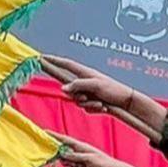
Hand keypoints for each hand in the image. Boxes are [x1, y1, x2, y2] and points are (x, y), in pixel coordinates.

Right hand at [44, 55, 167, 125]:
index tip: (41, 58)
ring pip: (76, 100)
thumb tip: (62, 89)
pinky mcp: (91, 102)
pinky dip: (93, 108)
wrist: (126, 102)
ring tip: (100, 103)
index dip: (53, 61)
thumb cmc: (113, 90)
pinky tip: (103, 107)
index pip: (66, 65)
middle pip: (68, 88)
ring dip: (88, 104)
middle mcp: (84, 82)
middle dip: (76, 94)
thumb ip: (78, 86)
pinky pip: (85, 108)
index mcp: (85, 73)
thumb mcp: (95, 86)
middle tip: (84, 96)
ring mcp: (87, 92)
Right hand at [55, 133, 134, 166]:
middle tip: (81, 165)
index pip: (65, 140)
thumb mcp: (88, 158)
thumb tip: (63, 155)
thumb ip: (75, 156)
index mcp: (81, 147)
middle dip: (71, 164)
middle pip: (64, 159)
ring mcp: (81, 165)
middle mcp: (80, 155)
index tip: (44, 132)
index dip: (55, 136)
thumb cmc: (104, 163)